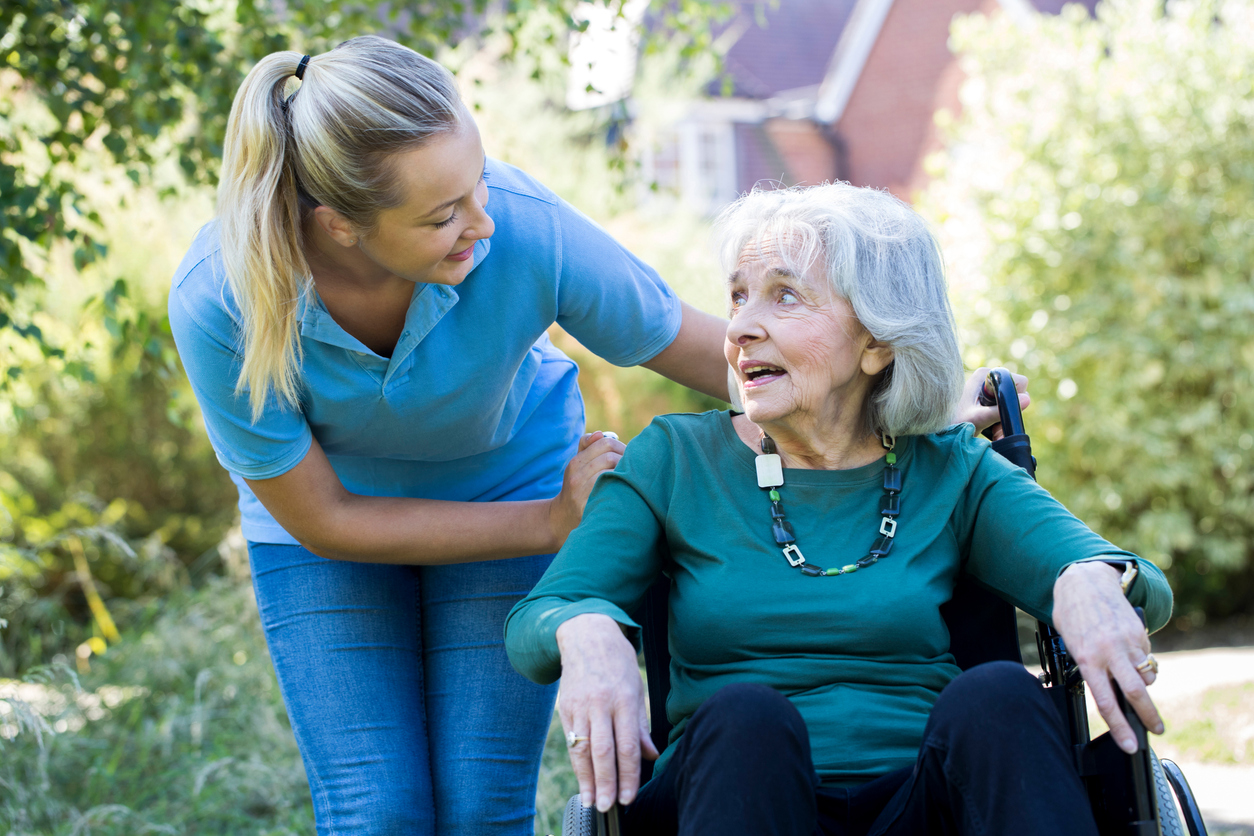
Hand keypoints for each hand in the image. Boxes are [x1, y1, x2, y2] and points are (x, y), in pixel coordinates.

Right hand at [548, 431, 625, 547]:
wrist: (562, 519)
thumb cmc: (576, 488)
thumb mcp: (577, 466)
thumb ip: (587, 447)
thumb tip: (600, 433)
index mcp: (575, 463)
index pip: (604, 443)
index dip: (621, 446)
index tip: (628, 455)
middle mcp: (576, 477)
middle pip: (610, 457)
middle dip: (626, 459)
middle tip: (634, 467)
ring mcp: (582, 494)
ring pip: (612, 473)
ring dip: (626, 474)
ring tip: (632, 478)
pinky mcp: (589, 509)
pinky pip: (611, 492)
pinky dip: (621, 488)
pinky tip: (626, 491)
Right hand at [555, 613, 657, 811]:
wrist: (585, 634)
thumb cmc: (617, 662)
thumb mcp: (636, 687)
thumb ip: (640, 725)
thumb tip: (650, 756)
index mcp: (623, 699)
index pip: (627, 745)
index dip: (628, 774)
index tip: (629, 797)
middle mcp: (601, 704)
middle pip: (603, 751)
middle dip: (606, 783)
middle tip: (607, 807)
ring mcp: (580, 706)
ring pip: (583, 749)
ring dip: (587, 779)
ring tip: (591, 801)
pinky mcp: (565, 707)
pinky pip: (571, 740)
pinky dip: (577, 763)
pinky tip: (581, 779)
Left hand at [954, 367, 1029, 439]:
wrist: (936, 431)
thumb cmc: (951, 423)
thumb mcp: (977, 419)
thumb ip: (998, 411)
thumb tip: (1027, 399)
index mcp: (986, 374)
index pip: (1019, 381)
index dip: (1016, 398)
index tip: (1001, 411)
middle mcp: (988, 379)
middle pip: (1016, 395)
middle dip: (1010, 414)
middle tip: (996, 430)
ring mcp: (987, 390)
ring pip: (1010, 406)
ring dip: (1004, 422)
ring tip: (992, 434)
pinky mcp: (986, 401)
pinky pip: (1002, 411)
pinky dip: (999, 424)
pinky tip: (990, 434)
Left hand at [1052, 562, 1163, 753]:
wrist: (1083, 580)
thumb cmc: (1072, 615)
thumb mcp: (1072, 644)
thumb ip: (1091, 666)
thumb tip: (1112, 689)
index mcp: (1088, 658)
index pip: (1106, 701)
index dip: (1119, 727)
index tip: (1130, 745)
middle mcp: (1109, 651)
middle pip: (1135, 692)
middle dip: (1148, 716)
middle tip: (1156, 730)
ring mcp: (1127, 641)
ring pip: (1146, 674)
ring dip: (1145, 683)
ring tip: (1135, 679)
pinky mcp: (1139, 632)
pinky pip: (1146, 656)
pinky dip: (1142, 661)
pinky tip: (1128, 650)